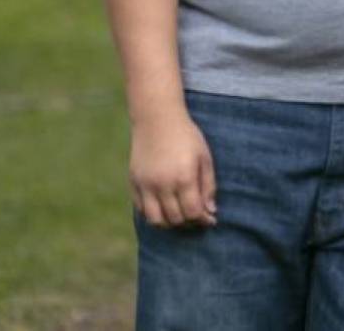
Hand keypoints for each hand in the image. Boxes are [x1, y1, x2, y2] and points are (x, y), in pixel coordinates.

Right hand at [129, 112, 216, 228]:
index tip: (210, 219)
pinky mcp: (133, 183)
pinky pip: (142, 210)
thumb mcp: (204, 158)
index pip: (192, 212)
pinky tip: (166, 208)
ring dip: (170, 224)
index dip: (202, 220)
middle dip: (189, 223)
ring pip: (156, 220)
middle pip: (175, 219)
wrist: (157, 120)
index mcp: (183, 177)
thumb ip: (208, 186)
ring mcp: (145, 185)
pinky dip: (154, 215)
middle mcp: (162, 185)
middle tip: (197, 218)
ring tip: (181, 216)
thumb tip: (210, 211)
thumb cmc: (186, 137)